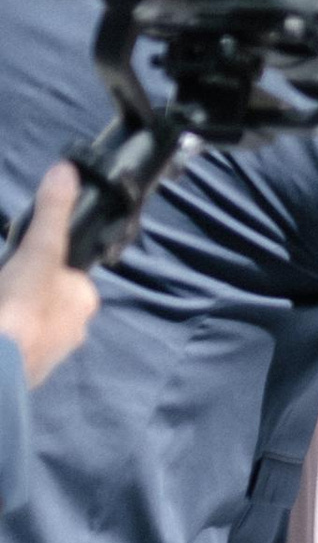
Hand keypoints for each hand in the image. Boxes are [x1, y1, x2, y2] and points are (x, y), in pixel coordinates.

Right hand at [0, 166, 98, 389]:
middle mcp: (74, 331)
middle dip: (21, 287)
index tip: (16, 258)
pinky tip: (2, 321)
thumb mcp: (38, 250)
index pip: (63, 271)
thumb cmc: (20, 306)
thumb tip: (66, 170)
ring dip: (12, 309)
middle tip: (4, 281)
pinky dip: (7, 330)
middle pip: (43, 296)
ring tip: (2, 298)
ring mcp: (46, 355)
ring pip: (28, 321)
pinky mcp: (23, 372)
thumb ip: (52, 213)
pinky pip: (15, 342)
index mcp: (84, 301)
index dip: (38, 260)